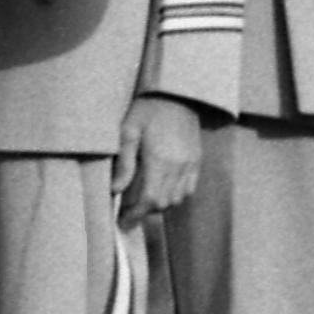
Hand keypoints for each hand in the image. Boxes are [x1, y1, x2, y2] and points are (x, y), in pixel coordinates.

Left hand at [111, 95, 205, 224]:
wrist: (176, 93)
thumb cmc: (148, 109)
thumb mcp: (128, 130)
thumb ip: (124, 162)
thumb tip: (116, 189)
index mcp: (159, 159)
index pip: (149, 199)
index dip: (135, 215)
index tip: (122, 221)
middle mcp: (178, 165)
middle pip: (163, 203)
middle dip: (144, 213)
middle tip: (128, 213)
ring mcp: (190, 164)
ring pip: (177, 199)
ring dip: (159, 205)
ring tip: (142, 201)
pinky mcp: (196, 160)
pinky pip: (189, 189)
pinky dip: (175, 196)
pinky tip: (162, 190)